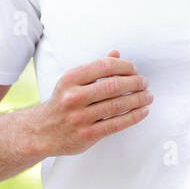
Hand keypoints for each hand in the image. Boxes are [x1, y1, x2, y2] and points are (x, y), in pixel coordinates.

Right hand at [32, 49, 151, 156]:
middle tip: (144, 83)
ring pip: (117, 106)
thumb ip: (94, 69)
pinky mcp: (86, 135)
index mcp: (70, 79)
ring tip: (148, 96)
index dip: (124, 66)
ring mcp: (79, 117)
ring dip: (138, 99)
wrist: (41, 131)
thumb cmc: (62, 103)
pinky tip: (143, 111)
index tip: (134, 70)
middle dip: (135, 83)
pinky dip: (134, 116)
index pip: (104, 66)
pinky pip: (116, 124)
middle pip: (113, 86)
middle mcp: (73, 97)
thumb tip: (116, 53)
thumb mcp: (72, 82)